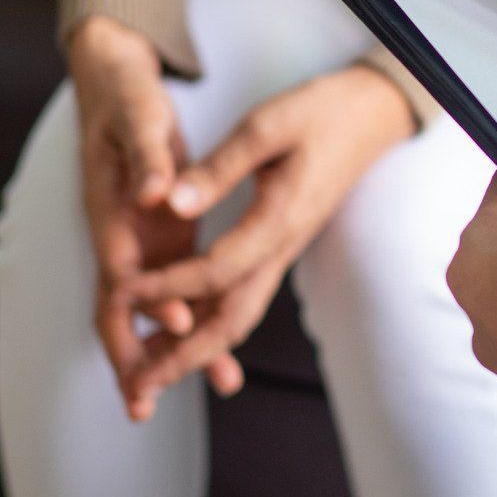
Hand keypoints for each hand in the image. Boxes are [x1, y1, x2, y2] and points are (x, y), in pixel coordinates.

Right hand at [68, 15, 238, 421]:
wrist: (113, 79)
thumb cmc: (126, 96)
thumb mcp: (139, 115)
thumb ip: (147, 156)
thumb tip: (153, 194)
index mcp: (111, 208)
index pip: (123, 268)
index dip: (148, 301)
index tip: (181, 325)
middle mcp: (121, 233)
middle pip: (122, 307)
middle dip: (135, 356)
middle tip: (144, 404)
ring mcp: (140, 238)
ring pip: (152, 307)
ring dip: (172, 348)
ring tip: (213, 384)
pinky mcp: (161, 235)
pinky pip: (174, 289)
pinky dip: (192, 320)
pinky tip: (219, 347)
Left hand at [117, 64, 416, 412]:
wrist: (372, 116)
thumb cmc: (321, 113)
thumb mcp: (266, 126)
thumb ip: (219, 168)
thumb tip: (173, 204)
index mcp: (279, 220)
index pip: (217, 271)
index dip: (168, 287)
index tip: (123, 292)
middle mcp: (281, 247)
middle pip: (231, 319)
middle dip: (183, 355)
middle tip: (140, 384)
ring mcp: (282, 251)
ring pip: (237, 316)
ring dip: (193, 350)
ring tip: (150, 376)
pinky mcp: (279, 246)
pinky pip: (242, 297)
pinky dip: (209, 323)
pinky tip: (181, 332)